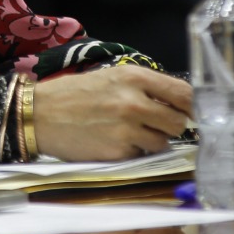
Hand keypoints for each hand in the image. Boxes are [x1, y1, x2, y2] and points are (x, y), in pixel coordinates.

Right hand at [35, 66, 191, 160]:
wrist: (41, 114)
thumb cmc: (76, 94)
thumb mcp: (112, 78)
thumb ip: (146, 87)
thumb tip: (181, 104)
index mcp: (135, 77)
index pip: (183, 93)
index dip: (192, 106)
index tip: (192, 113)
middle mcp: (135, 102)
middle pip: (177, 122)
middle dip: (169, 124)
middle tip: (152, 122)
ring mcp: (127, 129)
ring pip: (162, 142)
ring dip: (152, 140)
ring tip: (129, 132)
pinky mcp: (118, 152)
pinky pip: (141, 155)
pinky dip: (134, 151)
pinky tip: (114, 141)